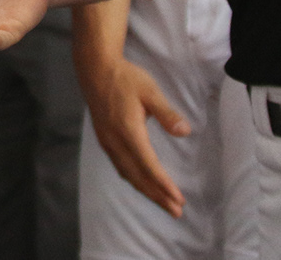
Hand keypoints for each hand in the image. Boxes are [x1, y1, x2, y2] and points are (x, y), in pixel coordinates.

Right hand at [77, 53, 190, 215]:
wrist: (95, 69)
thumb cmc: (125, 78)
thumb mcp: (150, 91)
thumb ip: (166, 113)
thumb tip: (185, 131)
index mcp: (128, 131)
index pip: (148, 165)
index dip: (163, 184)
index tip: (179, 199)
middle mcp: (115, 141)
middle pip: (137, 176)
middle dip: (157, 195)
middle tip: (176, 211)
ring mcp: (107, 141)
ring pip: (127, 173)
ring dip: (145, 190)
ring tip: (162, 203)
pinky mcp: (104, 139)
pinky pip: (119, 166)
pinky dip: (133, 179)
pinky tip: (140, 182)